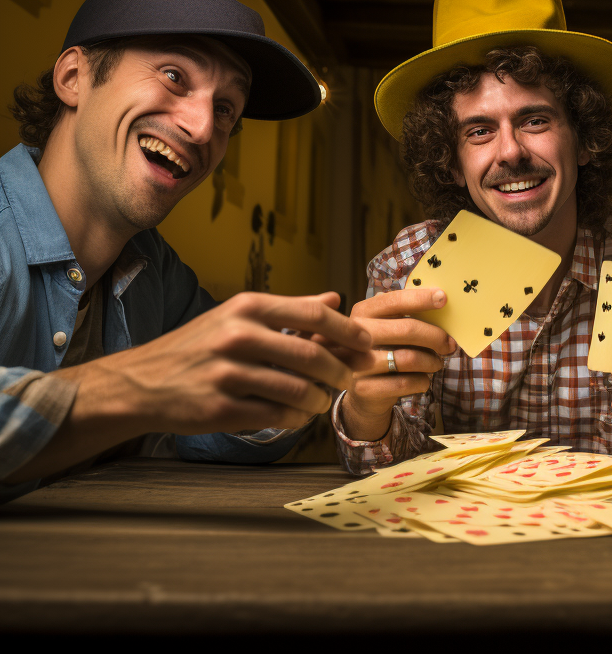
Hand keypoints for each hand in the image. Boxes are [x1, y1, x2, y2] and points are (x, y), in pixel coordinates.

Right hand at [6, 292, 375, 483]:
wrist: (141, 382)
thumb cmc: (198, 345)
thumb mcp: (239, 315)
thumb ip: (290, 308)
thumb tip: (334, 298)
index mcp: (247, 307)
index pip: (313, 314)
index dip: (347, 331)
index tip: (366, 343)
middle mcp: (238, 336)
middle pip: (311, 355)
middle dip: (340, 371)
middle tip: (350, 379)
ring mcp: (228, 373)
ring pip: (297, 390)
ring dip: (320, 400)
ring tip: (323, 402)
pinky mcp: (220, 409)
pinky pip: (276, 417)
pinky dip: (296, 419)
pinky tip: (298, 417)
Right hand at [341, 288, 456, 439]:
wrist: (362, 393)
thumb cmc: (384, 352)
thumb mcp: (388, 328)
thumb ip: (407, 315)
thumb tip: (441, 303)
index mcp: (362, 312)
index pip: (394, 300)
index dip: (420, 298)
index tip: (443, 298)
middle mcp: (356, 335)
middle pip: (407, 329)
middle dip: (435, 336)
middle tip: (449, 344)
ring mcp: (357, 363)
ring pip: (409, 358)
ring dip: (431, 362)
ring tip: (436, 363)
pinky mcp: (365, 388)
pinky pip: (406, 383)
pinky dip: (422, 382)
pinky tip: (422, 380)